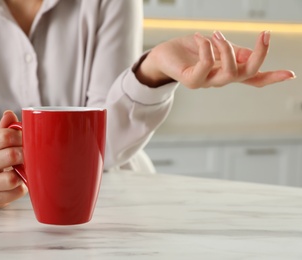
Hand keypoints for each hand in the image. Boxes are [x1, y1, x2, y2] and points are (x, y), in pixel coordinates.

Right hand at [0, 110, 26, 207]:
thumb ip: (5, 128)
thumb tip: (9, 113)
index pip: (5, 136)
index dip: (22, 137)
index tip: (30, 139)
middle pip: (11, 155)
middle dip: (26, 155)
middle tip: (31, 156)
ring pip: (11, 179)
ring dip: (23, 174)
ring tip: (25, 170)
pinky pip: (14, 194)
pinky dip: (22, 189)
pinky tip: (20, 183)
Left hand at [136, 31, 294, 87]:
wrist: (162, 55)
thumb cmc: (189, 50)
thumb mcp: (216, 47)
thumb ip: (233, 52)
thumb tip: (251, 54)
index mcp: (227, 71)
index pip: (253, 78)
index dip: (271, 77)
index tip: (291, 74)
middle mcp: (219, 79)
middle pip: (247, 74)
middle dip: (260, 54)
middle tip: (264, 33)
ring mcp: (206, 82)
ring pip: (229, 72)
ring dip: (227, 49)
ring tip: (216, 34)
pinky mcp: (191, 80)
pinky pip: (205, 66)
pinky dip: (206, 49)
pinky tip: (201, 38)